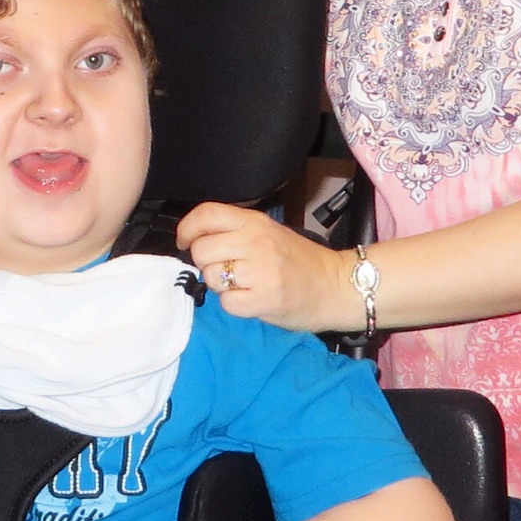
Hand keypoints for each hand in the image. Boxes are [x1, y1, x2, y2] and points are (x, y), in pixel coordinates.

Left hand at [175, 201, 360, 333]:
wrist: (335, 286)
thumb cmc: (299, 261)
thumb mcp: (269, 232)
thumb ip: (236, 231)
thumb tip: (196, 238)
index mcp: (254, 222)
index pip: (206, 214)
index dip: (187, 228)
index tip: (185, 241)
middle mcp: (255, 241)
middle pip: (201, 250)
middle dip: (206, 264)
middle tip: (225, 270)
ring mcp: (260, 270)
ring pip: (211, 277)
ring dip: (221, 286)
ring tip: (245, 285)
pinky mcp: (263, 299)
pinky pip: (227, 303)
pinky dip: (235, 306)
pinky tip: (253, 300)